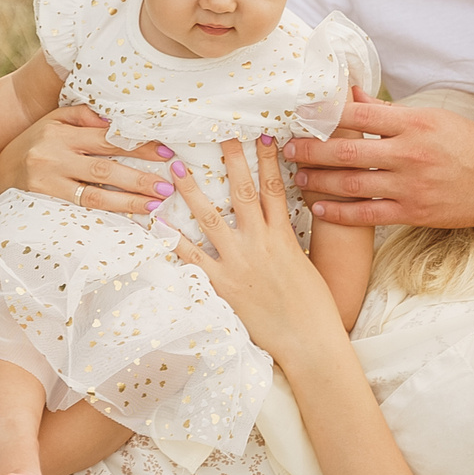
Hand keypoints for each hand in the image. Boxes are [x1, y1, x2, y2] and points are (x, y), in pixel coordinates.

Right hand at [0, 104, 173, 217]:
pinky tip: (127, 221)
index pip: (108, 139)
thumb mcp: (53, 121)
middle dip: (139, 179)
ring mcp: (48, 184)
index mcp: (61, 133)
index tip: (166, 153)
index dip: (138, 146)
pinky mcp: (43, 206)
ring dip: (128, 202)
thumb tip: (116, 119)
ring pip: (94, 196)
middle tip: (167, 186)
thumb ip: (83, 116)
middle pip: (105, 169)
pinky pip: (79, 213)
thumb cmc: (35, 143)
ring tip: (154, 205)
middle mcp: (53, 157)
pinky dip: (105, 217)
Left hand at [163, 138, 344, 365]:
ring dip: (193, 191)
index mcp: (284, 236)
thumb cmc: (314, 309)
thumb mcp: (306, 265)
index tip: (262, 135)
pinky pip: (192, 258)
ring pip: (211, 218)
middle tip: (220, 132)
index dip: (268, 160)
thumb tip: (280, 227)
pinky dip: (174, 239)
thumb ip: (290, 242)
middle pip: (244, 192)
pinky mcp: (222, 285)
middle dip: (232, 159)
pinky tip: (159, 222)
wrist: (310, 342)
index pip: (274, 188)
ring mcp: (239, 263)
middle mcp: (260, 243)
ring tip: (178, 167)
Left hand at [281, 95, 473, 228]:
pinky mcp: (413, 213)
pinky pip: (366, 215)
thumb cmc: (471, 144)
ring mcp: (410, 186)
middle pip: (345, 150)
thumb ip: (390, 111)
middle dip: (309, 150)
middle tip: (286, 149)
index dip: (324, 114)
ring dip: (317, 182)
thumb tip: (354, 95)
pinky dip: (339, 212)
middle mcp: (408, 153)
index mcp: (413, 123)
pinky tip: (319, 208)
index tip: (300, 115)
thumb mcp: (434, 117)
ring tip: (297, 178)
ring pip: (350, 184)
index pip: (358, 115)